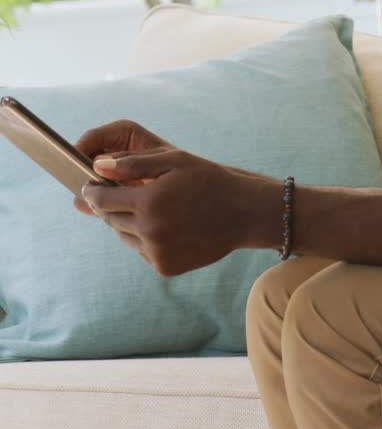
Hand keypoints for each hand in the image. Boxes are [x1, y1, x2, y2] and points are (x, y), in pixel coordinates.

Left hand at [73, 118, 281, 274]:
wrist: (243, 214)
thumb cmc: (209, 180)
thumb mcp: (174, 161)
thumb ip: (133, 163)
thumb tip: (97, 166)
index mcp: (149, 201)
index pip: (102, 199)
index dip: (92, 190)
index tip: (90, 186)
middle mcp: (149, 231)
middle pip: (109, 218)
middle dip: (110, 204)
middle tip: (120, 193)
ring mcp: (156, 252)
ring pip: (123, 235)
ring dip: (127, 222)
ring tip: (148, 208)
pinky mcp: (164, 267)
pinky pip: (141, 250)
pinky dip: (144, 238)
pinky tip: (164, 225)